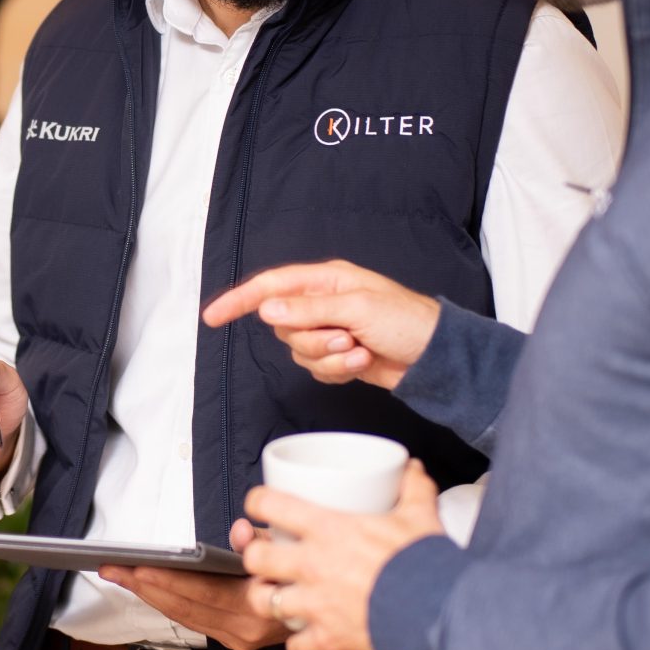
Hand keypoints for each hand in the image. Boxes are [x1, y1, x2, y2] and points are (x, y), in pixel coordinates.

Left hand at [99, 519, 291, 649]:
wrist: (335, 610)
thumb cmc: (308, 571)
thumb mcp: (293, 547)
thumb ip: (262, 541)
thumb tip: (238, 533)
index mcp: (261, 605)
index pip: (204, 593)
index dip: (168, 580)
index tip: (139, 566)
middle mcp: (248, 629)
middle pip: (185, 607)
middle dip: (145, 586)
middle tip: (113, 567)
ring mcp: (241, 639)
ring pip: (184, 617)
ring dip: (149, 595)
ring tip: (120, 574)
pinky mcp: (236, 641)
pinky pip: (193, 621)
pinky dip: (167, 603)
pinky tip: (146, 588)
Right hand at [202, 261, 439, 388]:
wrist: (436, 358)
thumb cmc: (407, 321)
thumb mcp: (357, 309)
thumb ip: (309, 310)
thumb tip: (267, 310)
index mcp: (325, 280)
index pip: (270, 286)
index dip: (238, 300)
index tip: (213, 317)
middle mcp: (323, 303)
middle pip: (283, 325)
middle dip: (310, 338)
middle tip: (343, 336)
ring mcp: (329, 330)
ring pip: (298, 351)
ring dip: (328, 356)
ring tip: (359, 349)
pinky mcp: (338, 356)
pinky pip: (316, 369)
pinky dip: (337, 369)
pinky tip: (362, 361)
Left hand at [240, 463, 443, 649]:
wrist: (439, 612)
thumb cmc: (424, 561)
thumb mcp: (420, 515)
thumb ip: (412, 488)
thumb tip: (412, 467)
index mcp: (328, 529)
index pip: (271, 504)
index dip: (259, 502)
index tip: (261, 505)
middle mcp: (313, 565)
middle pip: (256, 557)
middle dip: (256, 556)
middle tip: (267, 556)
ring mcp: (316, 604)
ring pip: (264, 602)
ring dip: (268, 599)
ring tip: (277, 596)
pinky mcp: (328, 638)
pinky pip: (295, 647)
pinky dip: (299, 644)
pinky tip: (307, 637)